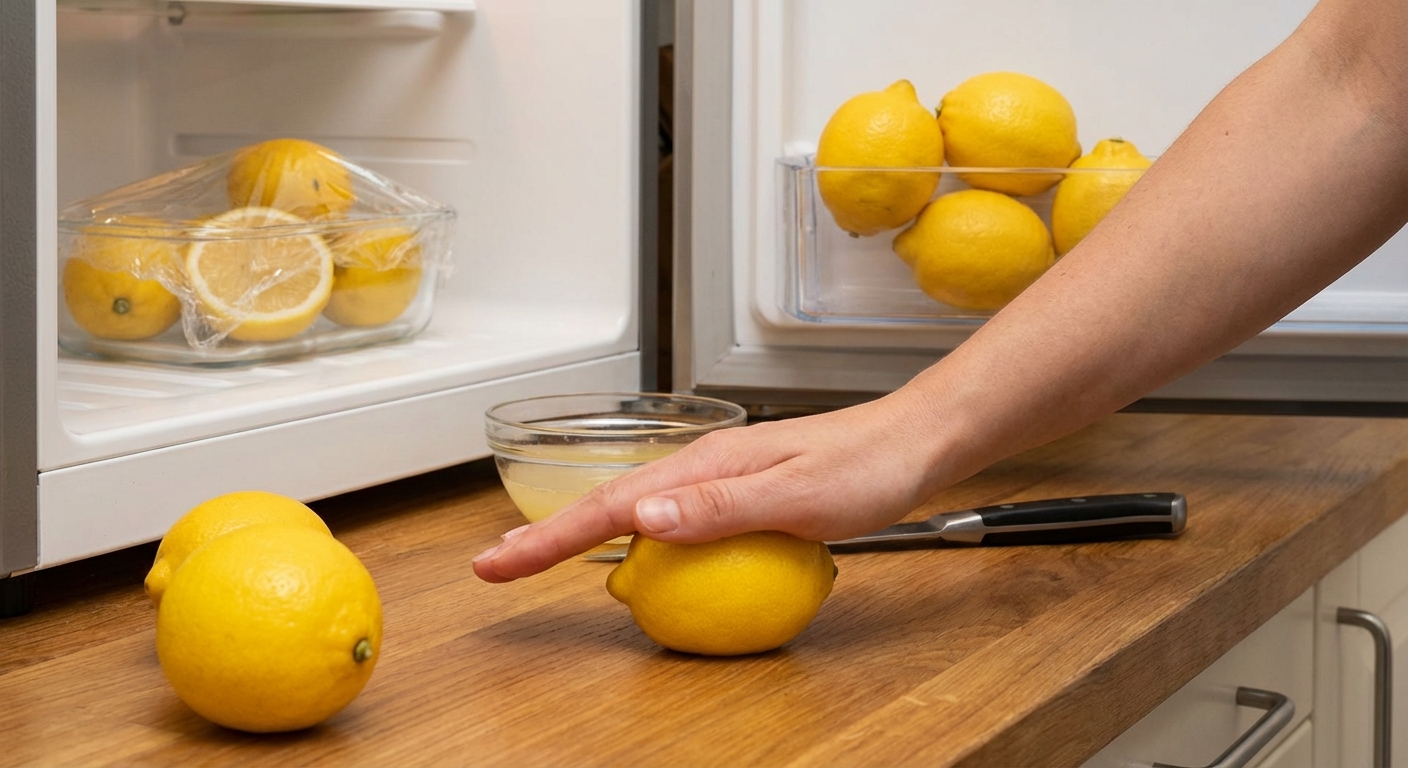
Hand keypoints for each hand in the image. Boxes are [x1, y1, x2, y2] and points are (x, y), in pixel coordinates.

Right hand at [471, 393, 950, 581]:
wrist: (915, 442)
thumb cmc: (867, 466)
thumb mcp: (798, 495)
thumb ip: (721, 508)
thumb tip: (643, 520)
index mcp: (706, 464)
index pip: (613, 506)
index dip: (550, 537)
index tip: (500, 560)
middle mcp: (703, 467)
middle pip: (609, 505)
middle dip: (547, 535)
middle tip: (496, 565)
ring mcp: (719, 480)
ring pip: (636, 512)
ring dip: (583, 536)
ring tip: (540, 561)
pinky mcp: (739, 496)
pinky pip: (675, 524)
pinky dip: (636, 542)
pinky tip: (640, 563)